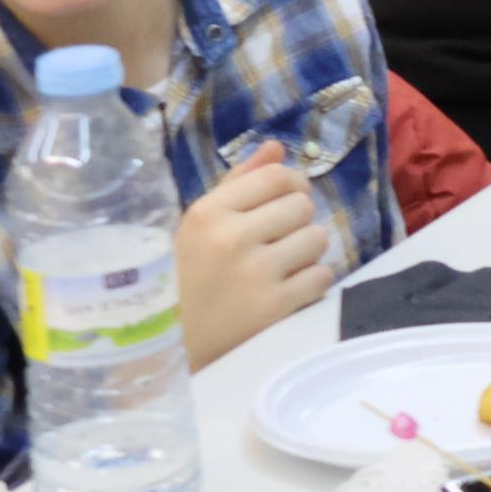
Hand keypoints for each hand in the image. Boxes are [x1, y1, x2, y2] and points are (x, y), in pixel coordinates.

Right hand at [179, 142, 334, 367]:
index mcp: (208, 214)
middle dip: (296, 222)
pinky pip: (322, 276)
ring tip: (281, 265)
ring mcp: (254, 274)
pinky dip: (312, 282)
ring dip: (306, 252)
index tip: (287, 201)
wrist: (168, 344)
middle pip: (302, 206)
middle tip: (277, 241)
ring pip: (317, 239)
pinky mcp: (273, 308)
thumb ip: (238, 183)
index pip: (277, 177)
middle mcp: (231, 239)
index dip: (292, 185)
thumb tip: (276, 147)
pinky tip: (288, 288)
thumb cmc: (182, 277)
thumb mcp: (197, 225)